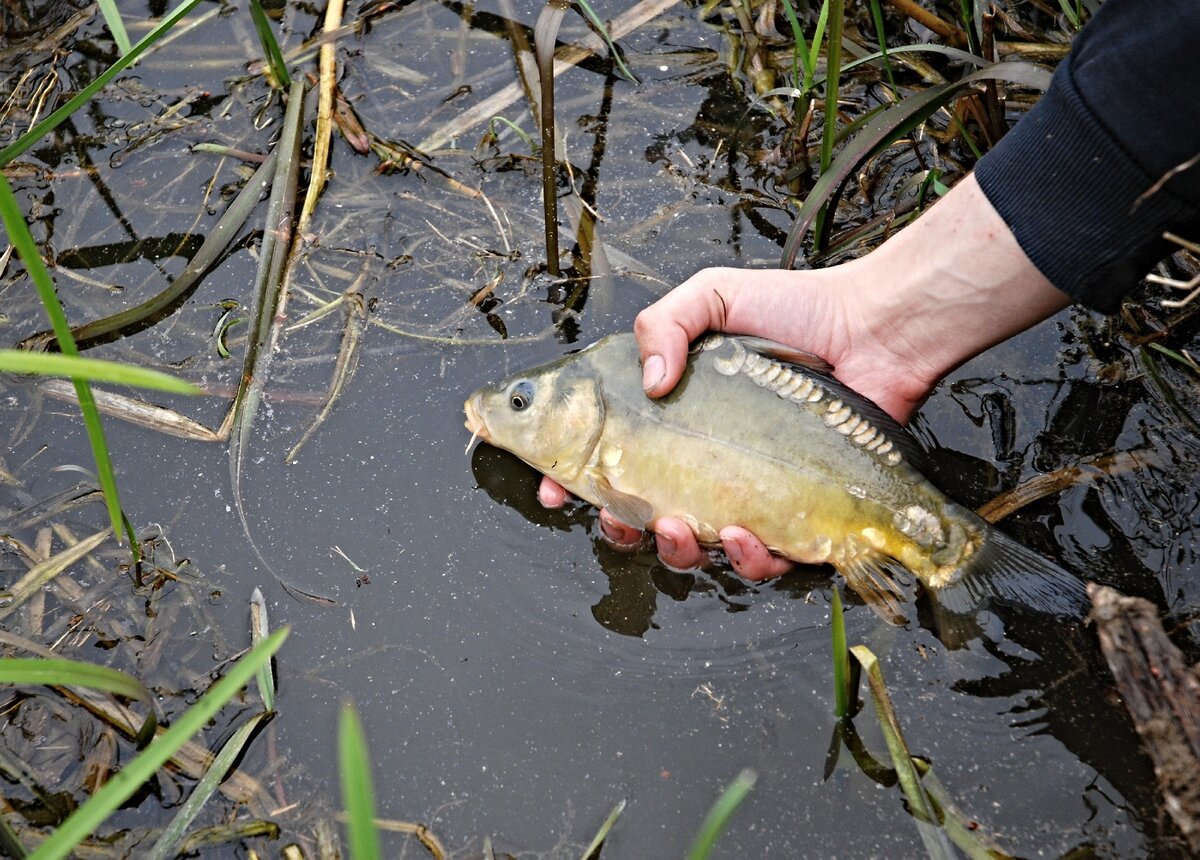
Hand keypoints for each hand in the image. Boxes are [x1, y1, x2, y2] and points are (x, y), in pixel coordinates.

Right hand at [543, 174, 1069, 577]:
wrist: (875, 331)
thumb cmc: (798, 310)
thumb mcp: (714, 296)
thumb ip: (663, 323)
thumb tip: (650, 385)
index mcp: (674, 418)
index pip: (607, 457)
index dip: (573, 481)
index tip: (553, 489)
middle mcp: (705, 461)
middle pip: (642, 518)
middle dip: (620, 530)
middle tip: (620, 517)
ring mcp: (748, 492)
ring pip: (695, 549)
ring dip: (676, 551)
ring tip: (679, 529)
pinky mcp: (796, 516)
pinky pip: (763, 559)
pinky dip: (747, 558)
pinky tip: (747, 534)